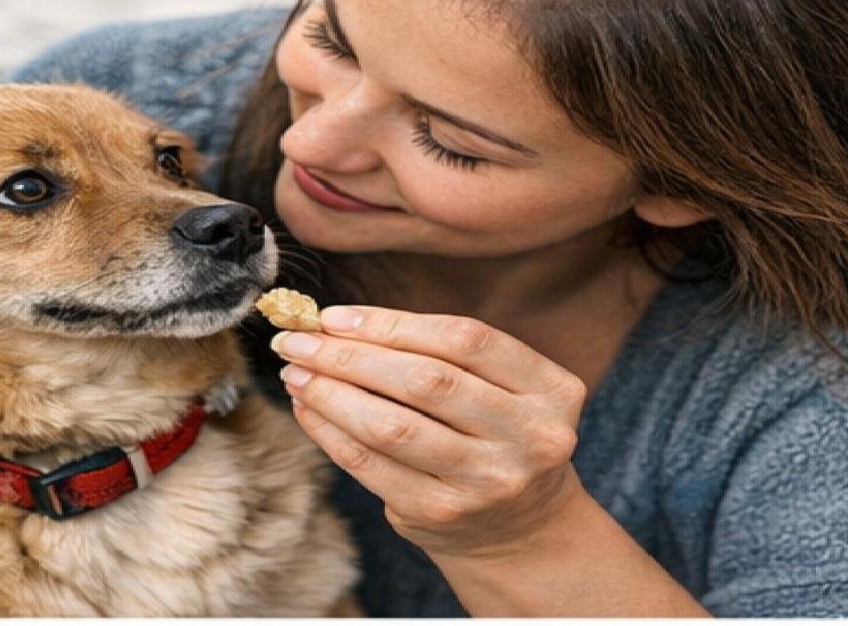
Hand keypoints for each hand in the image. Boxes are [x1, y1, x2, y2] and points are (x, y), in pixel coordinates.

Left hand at [271, 305, 587, 559]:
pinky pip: (371, 465)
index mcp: (551, 390)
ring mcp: (486, 482)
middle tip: (299, 340)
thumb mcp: (502, 390)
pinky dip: (329, 432)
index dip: (393, 323)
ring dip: (331, 393)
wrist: (522, 531)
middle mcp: (530, 437)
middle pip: (426, 381)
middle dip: (350, 355)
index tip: (335, 316)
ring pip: (392, 426)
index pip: (465, 339)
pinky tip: (307, 409)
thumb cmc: (496, 437)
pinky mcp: (442, 514)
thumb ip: (439, 353)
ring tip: (295, 373)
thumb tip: (336, 324)